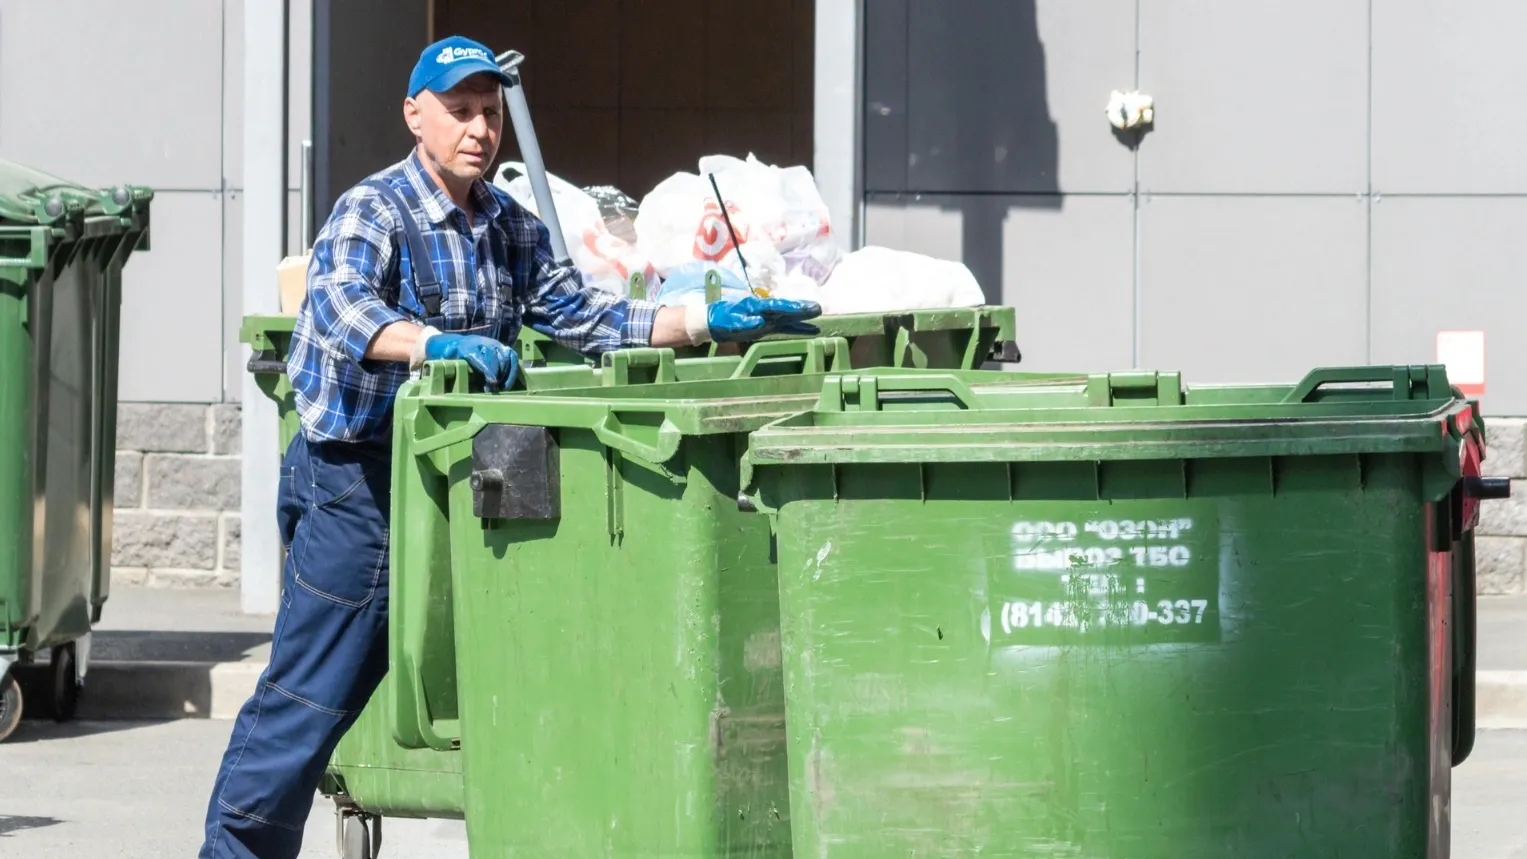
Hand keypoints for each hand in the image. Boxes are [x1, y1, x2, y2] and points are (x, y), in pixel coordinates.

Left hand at [423, 333, 519, 391]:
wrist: (451, 342)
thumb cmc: (447, 355)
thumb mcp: (443, 360)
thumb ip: (447, 366)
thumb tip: (448, 376)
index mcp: (466, 346)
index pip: (480, 356)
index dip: (488, 368)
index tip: (492, 381)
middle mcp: (482, 342)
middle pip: (495, 356)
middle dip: (497, 373)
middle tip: (494, 389)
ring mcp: (493, 343)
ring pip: (506, 356)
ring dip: (506, 373)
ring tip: (502, 387)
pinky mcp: (501, 347)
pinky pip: (512, 356)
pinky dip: (513, 369)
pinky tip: (509, 382)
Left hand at [706, 295, 822, 342]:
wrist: (715, 320)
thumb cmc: (721, 320)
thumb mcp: (730, 322)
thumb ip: (744, 322)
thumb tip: (760, 322)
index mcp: (756, 306)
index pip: (775, 306)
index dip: (789, 306)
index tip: (802, 307)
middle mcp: (765, 310)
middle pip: (785, 309)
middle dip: (800, 308)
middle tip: (817, 308)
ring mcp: (769, 317)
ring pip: (788, 316)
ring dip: (802, 315)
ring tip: (818, 313)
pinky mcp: (770, 325)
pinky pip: (787, 326)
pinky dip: (800, 327)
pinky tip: (813, 329)